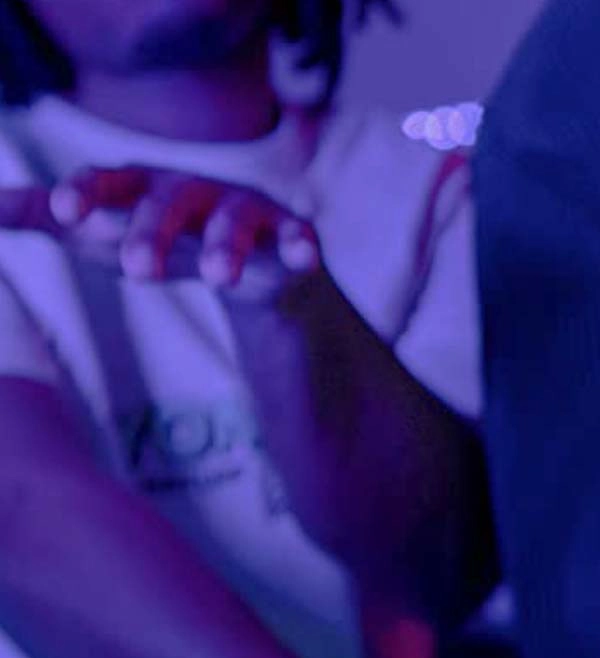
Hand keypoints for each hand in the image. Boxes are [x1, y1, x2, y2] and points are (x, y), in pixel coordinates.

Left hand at [0, 166, 322, 303]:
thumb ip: (39, 214)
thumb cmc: (156, 236)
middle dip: (153, 232)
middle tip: (137, 273)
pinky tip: (304, 258)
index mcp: (141, 186)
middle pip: (169, 202)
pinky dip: (301, 243)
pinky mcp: (287, 233)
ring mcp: (243, 208)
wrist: (243, 261)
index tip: (64, 214)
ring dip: (226, 245)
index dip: (86, 194)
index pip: (108, 180)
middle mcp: (192, 189)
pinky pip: (297, 235)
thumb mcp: (97, 227)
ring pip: (234, 219)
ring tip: (219, 278)